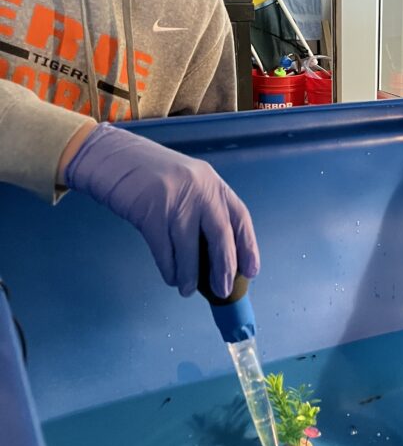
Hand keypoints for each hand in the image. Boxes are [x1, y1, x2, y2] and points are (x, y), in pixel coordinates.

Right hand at [63, 123, 258, 296]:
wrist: (108, 156)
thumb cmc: (147, 173)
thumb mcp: (186, 181)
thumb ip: (203, 208)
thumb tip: (216, 254)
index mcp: (212, 181)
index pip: (239, 217)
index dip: (248, 246)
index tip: (250, 271)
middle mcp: (199, 188)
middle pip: (220, 236)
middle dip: (224, 268)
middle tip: (223, 290)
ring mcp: (175, 199)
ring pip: (190, 249)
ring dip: (191, 275)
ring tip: (188, 290)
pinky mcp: (150, 212)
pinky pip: (164, 250)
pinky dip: (169, 268)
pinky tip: (171, 277)